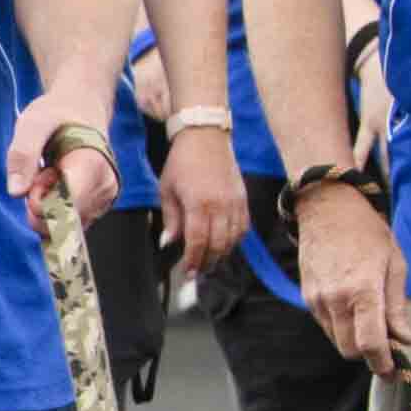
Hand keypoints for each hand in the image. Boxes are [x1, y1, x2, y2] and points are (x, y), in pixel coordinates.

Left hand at [4, 92, 117, 228]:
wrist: (81, 110)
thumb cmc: (57, 114)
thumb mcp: (33, 124)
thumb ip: (23, 154)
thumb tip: (16, 192)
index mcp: (93, 166)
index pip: (65, 208)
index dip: (41, 201)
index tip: (40, 174)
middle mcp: (105, 187)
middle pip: (62, 221)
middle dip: (41, 203)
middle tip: (44, 170)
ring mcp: (104, 199)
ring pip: (63, 225)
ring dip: (47, 206)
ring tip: (52, 172)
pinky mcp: (98, 207)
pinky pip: (67, 224)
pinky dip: (54, 210)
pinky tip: (57, 185)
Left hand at [158, 123, 248, 277]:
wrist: (206, 137)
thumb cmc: (182, 163)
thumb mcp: (167, 190)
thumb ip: (170, 219)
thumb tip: (168, 243)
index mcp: (199, 203)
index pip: (198, 241)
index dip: (193, 260)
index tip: (188, 273)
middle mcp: (221, 205)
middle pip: (218, 244)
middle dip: (208, 262)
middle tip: (198, 271)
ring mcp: (235, 201)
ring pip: (233, 238)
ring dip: (222, 254)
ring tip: (210, 261)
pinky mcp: (243, 198)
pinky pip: (244, 226)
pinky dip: (235, 239)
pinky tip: (225, 244)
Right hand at [297, 179, 404, 374]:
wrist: (328, 208)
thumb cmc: (369, 233)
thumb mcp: (394, 265)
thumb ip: (397, 307)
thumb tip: (405, 339)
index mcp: (362, 290)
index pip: (370, 344)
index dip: (383, 364)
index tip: (394, 371)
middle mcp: (335, 300)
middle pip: (350, 350)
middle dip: (369, 354)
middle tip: (388, 344)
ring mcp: (317, 300)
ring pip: (337, 340)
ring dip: (355, 340)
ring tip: (372, 320)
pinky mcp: (307, 297)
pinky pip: (326, 325)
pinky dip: (342, 326)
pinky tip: (353, 306)